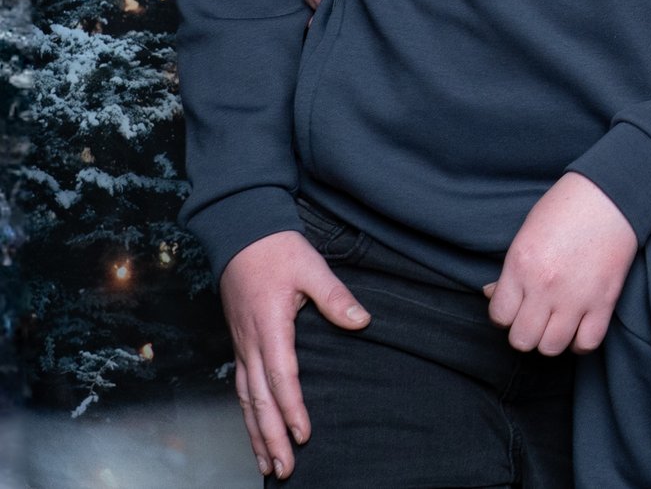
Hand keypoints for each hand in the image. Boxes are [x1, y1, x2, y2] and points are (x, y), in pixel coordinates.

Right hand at [219, 229, 368, 479]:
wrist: (241, 233)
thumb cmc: (277, 249)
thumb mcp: (312, 267)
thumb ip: (336, 296)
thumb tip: (363, 321)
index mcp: (270, 327)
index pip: (282, 378)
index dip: (292, 409)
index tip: (303, 434)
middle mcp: (251, 343)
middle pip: (259, 400)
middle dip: (271, 437)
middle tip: (284, 468)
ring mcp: (242, 345)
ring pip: (246, 400)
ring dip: (256, 433)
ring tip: (268, 464)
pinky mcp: (241, 343)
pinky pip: (243, 388)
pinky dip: (248, 415)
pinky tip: (256, 430)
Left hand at [486, 171, 637, 354]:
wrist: (612, 194)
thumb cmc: (566, 208)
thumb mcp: (526, 234)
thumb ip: (509, 270)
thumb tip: (491, 295)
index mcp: (520, 266)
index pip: (499, 316)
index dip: (505, 315)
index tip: (516, 306)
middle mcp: (544, 286)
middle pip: (522, 339)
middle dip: (526, 331)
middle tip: (536, 316)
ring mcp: (575, 296)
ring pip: (551, 347)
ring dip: (551, 339)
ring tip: (557, 323)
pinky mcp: (604, 300)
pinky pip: (587, 342)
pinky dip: (580, 341)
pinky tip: (579, 327)